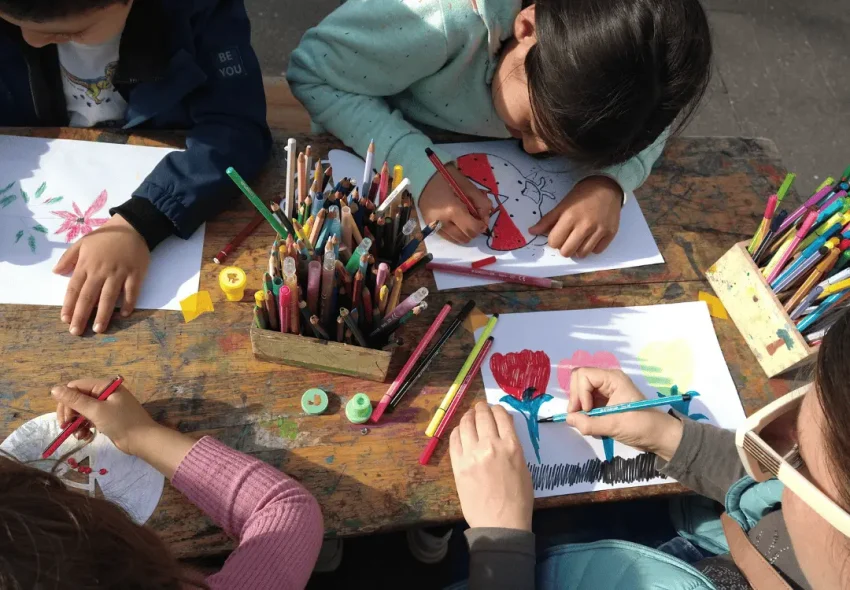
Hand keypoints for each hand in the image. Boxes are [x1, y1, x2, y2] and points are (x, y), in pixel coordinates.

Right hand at [51, 378, 157, 455]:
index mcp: (104, 386)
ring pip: (82, 411)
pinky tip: (85, 437)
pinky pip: (89, 419)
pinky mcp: (106, 418)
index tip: (64, 418)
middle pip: (77, 399)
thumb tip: (54, 389)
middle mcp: (105, 393)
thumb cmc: (121, 422)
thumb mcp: (96, 411)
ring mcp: (106, 406)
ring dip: (76, 423)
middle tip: (66, 428)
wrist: (142, 440)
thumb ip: (75, 400)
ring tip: (78, 435)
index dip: (66, 401)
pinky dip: (84, 428)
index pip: (76, 387)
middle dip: (70, 414)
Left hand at [53, 214, 149, 335]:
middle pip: (88, 297)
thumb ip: (68, 257)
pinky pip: (132, 292)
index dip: (69, 305)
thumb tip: (56, 272)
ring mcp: (119, 273)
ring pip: (109, 297)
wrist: (132, 226)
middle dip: (81, 316)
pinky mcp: (135, 273)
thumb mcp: (82, 242)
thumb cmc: (106, 236)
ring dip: (103, 314)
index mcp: (87, 264)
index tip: (65, 319)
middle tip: (76, 331)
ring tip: (99, 329)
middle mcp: (101, 271)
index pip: (74, 288)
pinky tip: (123, 314)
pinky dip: (128, 303)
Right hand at [419, 165, 491, 243]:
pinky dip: (456, 232)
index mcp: (452, 210)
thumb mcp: (469, 187)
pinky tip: (456, 221)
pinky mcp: (430, 227)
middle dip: (474, 230)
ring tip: (464, 219)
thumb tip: (486, 218)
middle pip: (466, 237)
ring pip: (457, 240)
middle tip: (474, 217)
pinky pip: (448, 237)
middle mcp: (441, 222)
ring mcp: (434, 226)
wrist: (423, 175)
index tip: (482, 217)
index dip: (482, 225)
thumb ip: (481, 203)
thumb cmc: (448, 177)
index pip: (473, 229)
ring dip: (465, 232)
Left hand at [449, 402, 532, 530]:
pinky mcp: (458, 465)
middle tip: (480, 408)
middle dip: (481, 408)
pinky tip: (461, 431)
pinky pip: (454, 439)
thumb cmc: (518, 498)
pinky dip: (458, 431)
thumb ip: (513, 445)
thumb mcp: (523, 467)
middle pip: (482, 415)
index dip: (497, 409)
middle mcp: (491, 445)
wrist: (500, 523)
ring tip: (470, 417)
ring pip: (466, 423)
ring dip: (468, 416)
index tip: (494, 409)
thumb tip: (504, 426)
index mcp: (511, 446)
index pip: (501, 415)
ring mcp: (472, 454)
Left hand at [529, 176, 621, 257]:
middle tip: (568, 238)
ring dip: (578, 249)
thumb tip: (531, 232)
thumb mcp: (562, 205)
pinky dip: (592, 247)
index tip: (558, 234)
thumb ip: (547, 220)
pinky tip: (592, 237)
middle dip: (564, 247)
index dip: (554, 240)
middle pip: (567, 252)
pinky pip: (597, 251)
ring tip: (580, 239)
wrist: (607, 187)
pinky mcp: (611, 233)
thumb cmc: (581, 196)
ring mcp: (599, 231)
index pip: (554, 242)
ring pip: (582, 254)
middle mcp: (585, 226)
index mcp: (570, 218)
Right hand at [566, 368, 682, 460]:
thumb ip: (589, 423)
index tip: (587, 411)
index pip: (583, 375)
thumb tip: (569, 419)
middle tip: (579, 417)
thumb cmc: (642, 426)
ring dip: (579, 407)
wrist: (658, 436)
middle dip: (576, 398)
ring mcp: (605, 391)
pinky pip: (586, 402)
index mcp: (613, 379)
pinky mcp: (604, 402)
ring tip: (586, 422)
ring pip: (580, 391)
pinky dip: (584, 413)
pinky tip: (592, 423)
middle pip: (579, 379)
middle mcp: (607, 381)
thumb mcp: (614, 426)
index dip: (580, 393)